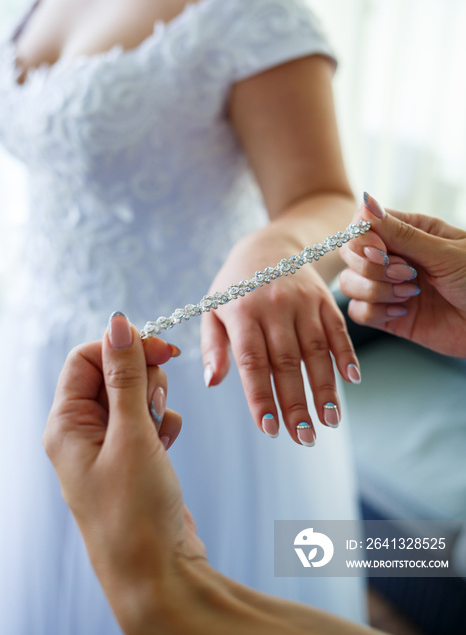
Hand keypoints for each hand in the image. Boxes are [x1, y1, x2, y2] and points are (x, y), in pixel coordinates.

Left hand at [43, 313, 206, 631]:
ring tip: (160, 432)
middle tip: (154, 404)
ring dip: (155, 401)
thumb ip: (126, 376)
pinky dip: (164, 423)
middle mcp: (83, 432)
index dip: (122, 347)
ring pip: (134, 393)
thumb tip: (118, 323)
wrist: (159, 572)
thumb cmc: (136, 513)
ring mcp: (109, 445)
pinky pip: (149, 418)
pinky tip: (167, 445)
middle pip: (112, 372)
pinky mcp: (133, 456)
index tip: (160, 349)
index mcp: (66, 425)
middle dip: (142, 378)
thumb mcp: (132, 436)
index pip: (85, 358)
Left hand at [201, 229, 360, 445]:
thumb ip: (213, 346)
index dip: (261, 397)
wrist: (270, 245)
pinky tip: (353, 380)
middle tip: (303, 437)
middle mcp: (273, 307)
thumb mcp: (213, 308)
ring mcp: (302, 302)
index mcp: (242, 312)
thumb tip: (212, 382)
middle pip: (286, 362)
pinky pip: (337, 329)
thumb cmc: (236, 286)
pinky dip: (347, 354)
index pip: (252, 362)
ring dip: (325, 387)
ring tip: (329, 420)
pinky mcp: (324, 300)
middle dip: (296, 403)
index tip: (269, 428)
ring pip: (315, 350)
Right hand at [339, 193, 465, 356]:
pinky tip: (402, 312)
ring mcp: (389, 287)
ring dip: (374, 291)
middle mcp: (395, 257)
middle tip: (407, 274)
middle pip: (350, 254)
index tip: (382, 251)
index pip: (363, 225)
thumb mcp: (444, 252)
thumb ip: (401, 232)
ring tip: (410, 294)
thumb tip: (366, 201)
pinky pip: (358, 312)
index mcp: (410, 231)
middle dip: (370, 267)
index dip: (362, 238)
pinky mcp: (389, 316)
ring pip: (349, 283)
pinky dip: (375, 313)